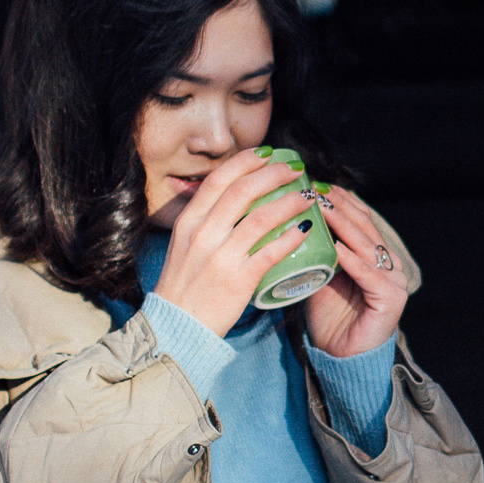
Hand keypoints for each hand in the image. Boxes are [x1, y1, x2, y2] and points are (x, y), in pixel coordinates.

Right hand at [149, 150, 311, 337]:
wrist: (175, 328)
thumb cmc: (184, 286)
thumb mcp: (183, 245)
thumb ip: (204, 221)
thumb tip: (229, 198)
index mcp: (188, 222)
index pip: (218, 180)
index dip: (245, 162)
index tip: (267, 154)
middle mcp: (203, 234)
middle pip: (243, 191)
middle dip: (274, 174)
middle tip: (296, 170)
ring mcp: (221, 257)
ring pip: (262, 217)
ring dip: (290, 202)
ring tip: (307, 197)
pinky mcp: (238, 280)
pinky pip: (271, 252)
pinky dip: (291, 237)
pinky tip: (305, 229)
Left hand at [302, 186, 410, 359]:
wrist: (340, 358)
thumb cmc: (330, 319)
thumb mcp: (320, 277)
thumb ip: (316, 253)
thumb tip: (291, 223)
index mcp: (375, 258)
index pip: (360, 221)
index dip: (341, 201)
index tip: (317, 185)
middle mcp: (389, 265)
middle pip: (365, 228)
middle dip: (341, 207)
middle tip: (318, 189)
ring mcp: (394, 282)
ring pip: (367, 246)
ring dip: (344, 225)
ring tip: (324, 208)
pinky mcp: (391, 300)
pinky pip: (369, 275)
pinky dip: (352, 260)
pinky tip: (336, 246)